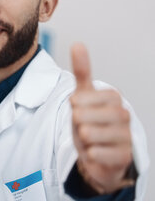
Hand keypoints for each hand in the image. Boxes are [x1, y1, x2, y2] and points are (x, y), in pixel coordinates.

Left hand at [70, 43, 134, 193]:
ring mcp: (126, 136)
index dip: (73, 106)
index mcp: (113, 97)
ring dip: (82, 139)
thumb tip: (78, 44)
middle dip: (76, 123)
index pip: (80, 98)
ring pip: (88, 134)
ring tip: (89, 139)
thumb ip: (82, 72)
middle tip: (83, 127)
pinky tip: (95, 152)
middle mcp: (123, 114)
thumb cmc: (89, 122)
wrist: (98, 154)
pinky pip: (96, 153)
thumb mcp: (82, 96)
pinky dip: (90, 154)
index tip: (78, 109)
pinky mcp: (125, 156)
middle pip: (82, 116)